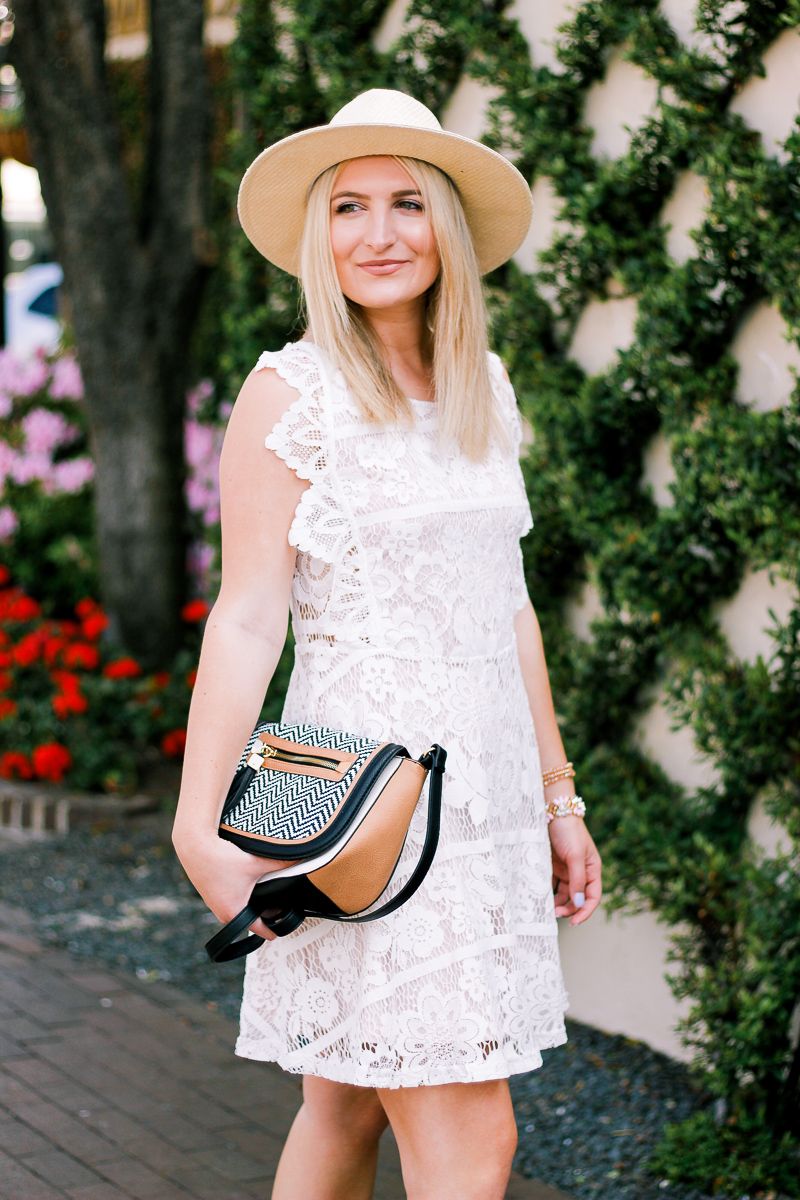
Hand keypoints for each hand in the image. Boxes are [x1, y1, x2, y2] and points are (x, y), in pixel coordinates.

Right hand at [173, 831, 290, 940]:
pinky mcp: (211, 894)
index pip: (260, 930)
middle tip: (281, 900)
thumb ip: (281, 864)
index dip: (275, 929)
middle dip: (267, 912)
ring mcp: (215, 905)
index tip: (285, 926)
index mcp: (235, 913)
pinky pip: (232, 900)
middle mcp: (223, 913)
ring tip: (266, 887)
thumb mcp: (255, 863)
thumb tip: (301, 860)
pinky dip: (242, 894)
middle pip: (252, 920)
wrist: (194, 845)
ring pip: (242, 909)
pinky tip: (249, 881)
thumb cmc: (221, 858)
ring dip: (254, 901)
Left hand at [548, 816, 601, 925]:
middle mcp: (580, 872)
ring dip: (556, 903)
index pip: (592, 897)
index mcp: (592, 870)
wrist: (552, 811)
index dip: (585, 911)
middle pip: (577, 899)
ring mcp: (566, 870)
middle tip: (553, 914)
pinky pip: (551, 885)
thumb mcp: (575, 855)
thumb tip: (579, 903)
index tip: (574, 922)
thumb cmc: (568, 831)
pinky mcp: (553, 866)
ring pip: (563, 894)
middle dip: (567, 909)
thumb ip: (577, 880)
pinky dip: (547, 892)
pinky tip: (539, 897)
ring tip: (545, 908)